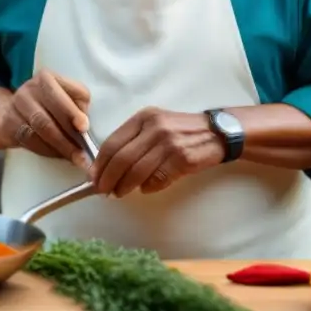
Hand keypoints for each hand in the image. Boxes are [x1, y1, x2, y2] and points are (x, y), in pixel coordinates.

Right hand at [1, 69, 91, 167]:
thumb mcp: (64, 95)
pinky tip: (59, 155)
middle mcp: (29, 89)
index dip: (73, 112)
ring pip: (39, 130)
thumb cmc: (48, 103)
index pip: (61, 94)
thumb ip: (77, 104)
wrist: (12, 110)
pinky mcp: (9, 124)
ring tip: (75, 158)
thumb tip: (84, 125)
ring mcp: (17, 106)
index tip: (84, 128)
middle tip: (83, 154)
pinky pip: (30, 140)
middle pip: (48, 115)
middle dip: (67, 136)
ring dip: (60, 147)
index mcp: (47, 78)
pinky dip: (47, 150)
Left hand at [89, 107, 225, 197]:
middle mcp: (155, 128)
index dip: (100, 164)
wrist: (216, 132)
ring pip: (137, 172)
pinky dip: (147, 187)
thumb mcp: (156, 124)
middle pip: (121, 159)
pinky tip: (144, 189)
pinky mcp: (182, 159)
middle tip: (102, 190)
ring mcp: (169, 143)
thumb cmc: (181, 130)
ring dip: (124, 186)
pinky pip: (157, 179)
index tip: (94, 177)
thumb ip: (134, 139)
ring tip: (119, 193)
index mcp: (144, 117)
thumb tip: (107, 165)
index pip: (113, 142)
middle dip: (108, 179)